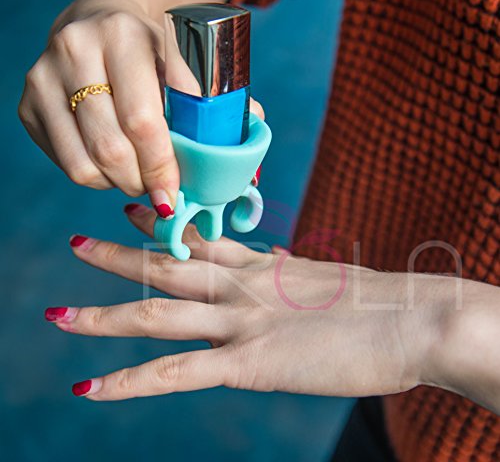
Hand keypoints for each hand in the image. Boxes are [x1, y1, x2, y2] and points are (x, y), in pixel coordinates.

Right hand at [18, 0, 263, 216]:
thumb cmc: (157, 52)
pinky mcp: (29, 102)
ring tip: (138, 175)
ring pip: (84, 164)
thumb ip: (221, 105)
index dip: (165, 166)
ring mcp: (45, 76)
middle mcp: (78, 50)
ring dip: (118, 184)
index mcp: (126, 36)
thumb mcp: (192, 66)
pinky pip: (66, 163)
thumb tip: (248, 157)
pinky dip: (95, 176)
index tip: (176, 195)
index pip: (145, 120)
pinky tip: (112, 162)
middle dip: (143, 182)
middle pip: (112, 148)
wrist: (102, 22)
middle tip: (160, 191)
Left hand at [45, 204, 445, 400]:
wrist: (411, 316)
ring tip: (61, 313)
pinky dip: (129, 382)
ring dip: (105, 314)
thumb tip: (279, 269)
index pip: (203, 240)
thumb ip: (291, 278)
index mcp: (265, 266)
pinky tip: (90, 389)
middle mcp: (244, 287)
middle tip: (80, 241)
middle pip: (169, 267)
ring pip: (158, 314)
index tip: (137, 210)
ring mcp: (242, 322)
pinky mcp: (250, 362)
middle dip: (120, 255)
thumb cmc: (380, 301)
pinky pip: (175, 373)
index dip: (167, 227)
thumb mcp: (324, 282)